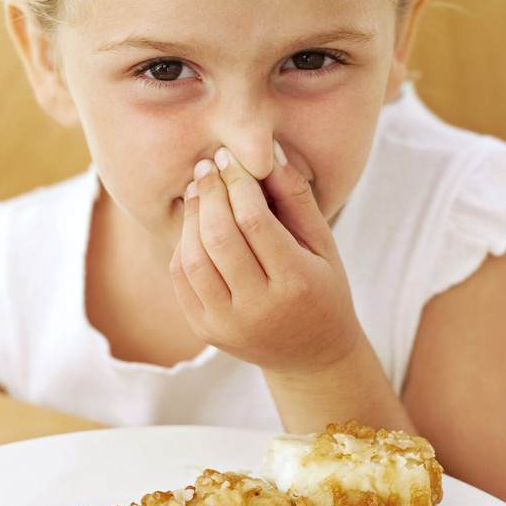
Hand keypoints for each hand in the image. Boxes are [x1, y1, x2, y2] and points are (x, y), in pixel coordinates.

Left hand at [169, 145, 365, 373]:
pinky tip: (194, 223)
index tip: (229, 157)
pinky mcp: (205, 330)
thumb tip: (268, 150)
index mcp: (296, 283)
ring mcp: (227, 324)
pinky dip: (182, 244)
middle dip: (210, 194)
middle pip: (219, 239)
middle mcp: (259, 308)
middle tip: (207, 166)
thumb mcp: (323, 243)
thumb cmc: (322, 288)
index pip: (255, 221)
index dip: (237, 183)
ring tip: (197, 190)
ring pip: (193, 259)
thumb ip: (296, 197)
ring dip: (191, 217)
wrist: (311, 355)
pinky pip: (181, 279)